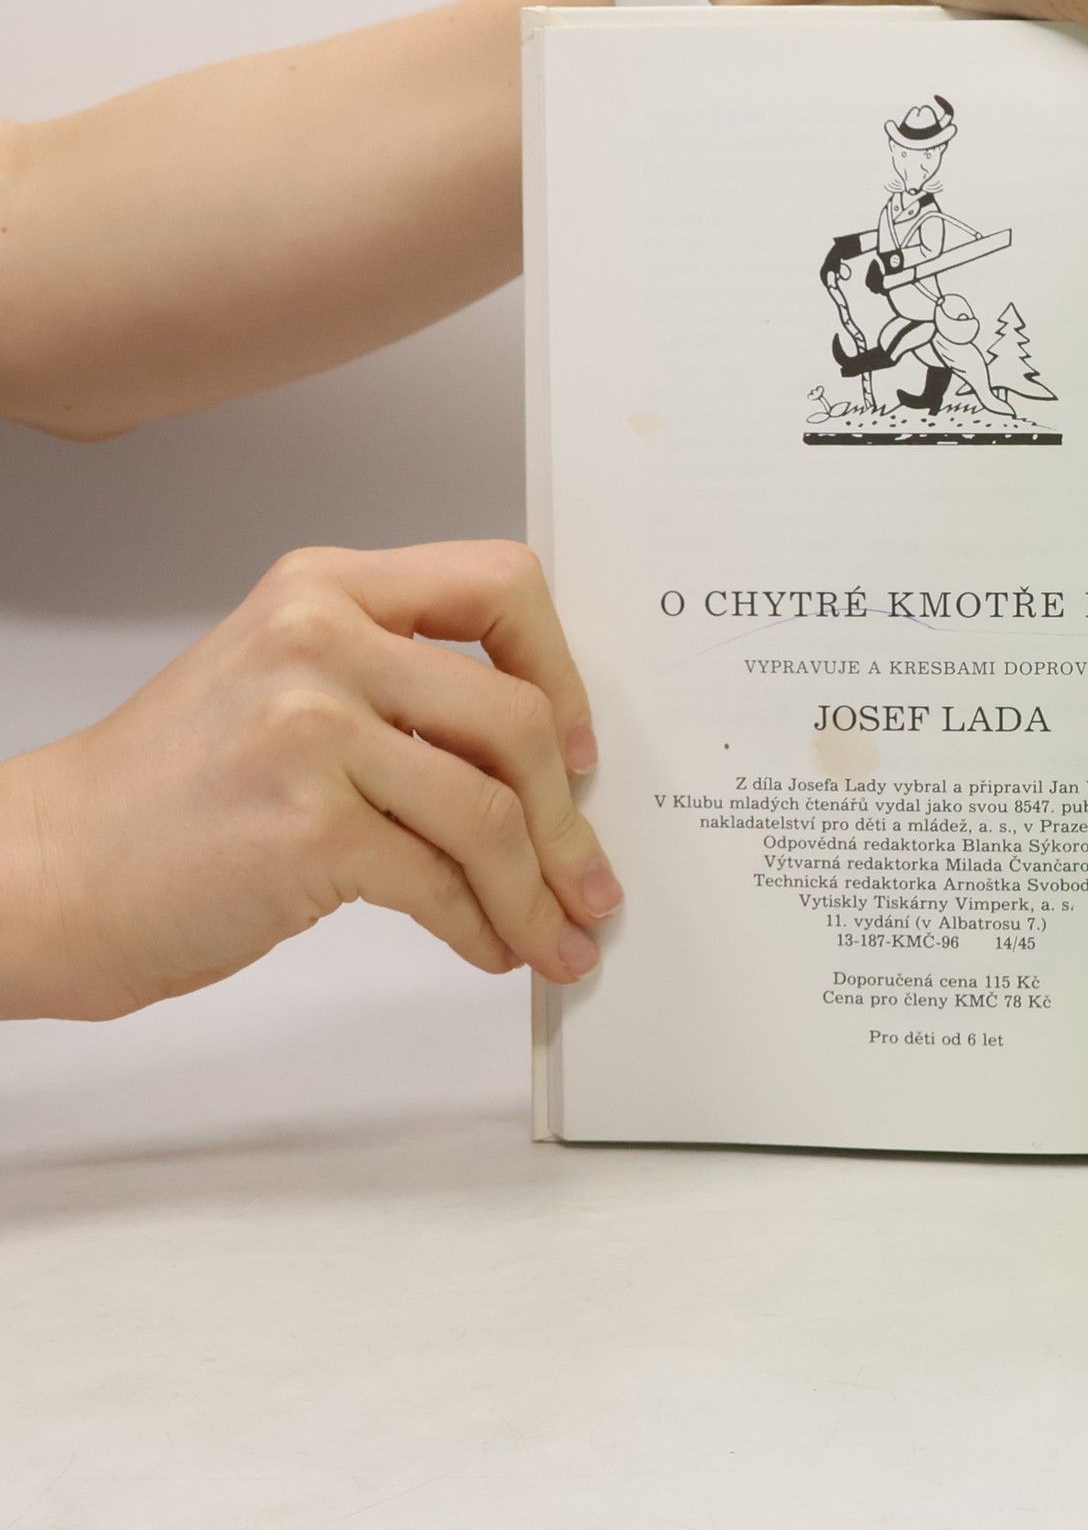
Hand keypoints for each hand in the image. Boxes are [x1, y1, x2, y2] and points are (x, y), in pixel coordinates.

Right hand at [0, 542, 619, 1019]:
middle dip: (569, 816)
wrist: (40, 870)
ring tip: (559, 935)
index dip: (561, 668)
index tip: (579, 743)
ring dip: (540, 890)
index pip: (500, 582)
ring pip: (493, 811)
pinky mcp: (308, 826)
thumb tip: (538, 756)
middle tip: (590, 877)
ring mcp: (313, 729)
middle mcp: (323, 639)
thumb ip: (395, 685)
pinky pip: (443, 882)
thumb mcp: (280, 683)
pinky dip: (483, 925)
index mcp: (326, 588)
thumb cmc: (165, 793)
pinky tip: (491, 947)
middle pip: (518, 715)